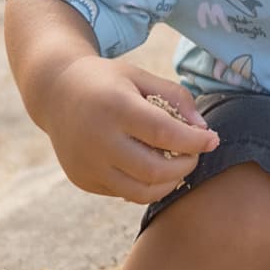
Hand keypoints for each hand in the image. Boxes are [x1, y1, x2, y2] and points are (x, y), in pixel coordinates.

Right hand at [41, 55, 219, 203]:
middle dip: (185, 165)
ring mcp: (87, 164)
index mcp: (115, 108)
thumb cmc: (108, 82)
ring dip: (169, 182)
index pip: (163, 133)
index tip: (213, 140)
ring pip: (140, 191)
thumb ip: (176, 98)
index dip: (194, 141)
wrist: (56, 93)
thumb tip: (203, 130)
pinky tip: (152, 168)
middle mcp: (98, 140)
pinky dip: (146, 185)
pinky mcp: (82, 180)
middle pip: (154, 170)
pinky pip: (123, 193)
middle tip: (195, 154)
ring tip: (179, 165)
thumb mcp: (141, 76)